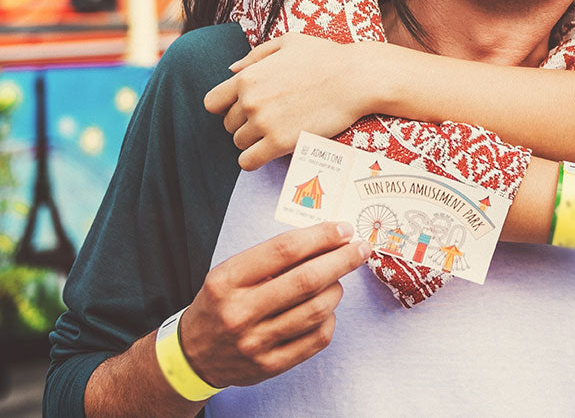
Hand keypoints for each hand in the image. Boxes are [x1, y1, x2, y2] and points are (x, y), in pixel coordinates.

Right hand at [178, 221, 369, 388]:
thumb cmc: (222, 302)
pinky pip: (316, 339)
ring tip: (336, 280)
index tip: (344, 229)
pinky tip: (325, 308)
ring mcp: (254, 344)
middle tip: (360, 248)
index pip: (284, 250)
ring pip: (316, 310)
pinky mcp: (268, 367)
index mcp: (227, 280)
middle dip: (341, 260)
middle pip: (306, 280)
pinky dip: (329, 319)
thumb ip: (273, 257)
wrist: (193, 355)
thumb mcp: (232, 271)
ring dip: (336, 289)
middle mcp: (239, 312)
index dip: (321, 236)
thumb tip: (326, 239)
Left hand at [203, 33, 376, 169]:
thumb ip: (256, 55)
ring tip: (277, 131)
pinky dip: (255, 159)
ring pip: (239, 143)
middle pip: (228, 125)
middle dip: (245, 123)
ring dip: (254, 140)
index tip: (244, 107)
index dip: (226, 106)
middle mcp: (250, 101)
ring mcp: (263, 124)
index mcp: (247, 77)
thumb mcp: (289, 42)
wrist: (356, 78)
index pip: (212, 102)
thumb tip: (231, 70)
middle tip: (271, 117)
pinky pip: (248, 162)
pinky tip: (270, 151)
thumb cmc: (326, 56)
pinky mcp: (279, 143)